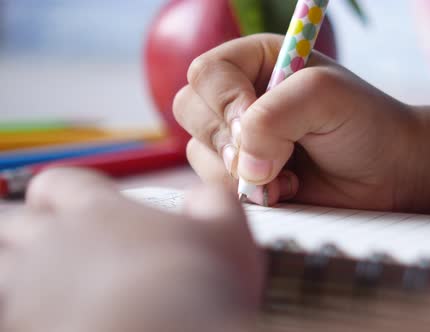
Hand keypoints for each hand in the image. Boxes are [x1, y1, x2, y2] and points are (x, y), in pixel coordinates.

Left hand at [0, 169, 262, 331]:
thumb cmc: (201, 286)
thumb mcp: (227, 232)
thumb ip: (213, 202)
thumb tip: (205, 197)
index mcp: (100, 212)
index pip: (59, 184)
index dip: (61, 193)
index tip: (69, 204)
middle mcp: (57, 244)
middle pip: (15, 222)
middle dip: (25, 229)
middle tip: (45, 244)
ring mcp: (35, 289)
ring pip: (2, 266)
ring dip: (15, 270)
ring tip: (40, 284)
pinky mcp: (27, 328)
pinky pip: (9, 312)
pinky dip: (23, 311)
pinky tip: (53, 316)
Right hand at [174, 34, 429, 218]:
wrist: (389, 173)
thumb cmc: (365, 124)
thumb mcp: (325, 97)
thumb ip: (274, 116)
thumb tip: (243, 162)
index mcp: (257, 62)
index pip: (206, 74)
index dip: (224, 101)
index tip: (254, 122)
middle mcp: (241, 98)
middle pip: (190, 110)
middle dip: (228, 139)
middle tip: (274, 153)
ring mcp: (239, 140)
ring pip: (200, 152)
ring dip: (242, 171)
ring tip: (289, 171)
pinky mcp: (244, 176)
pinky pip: (217, 185)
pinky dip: (249, 193)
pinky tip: (286, 189)